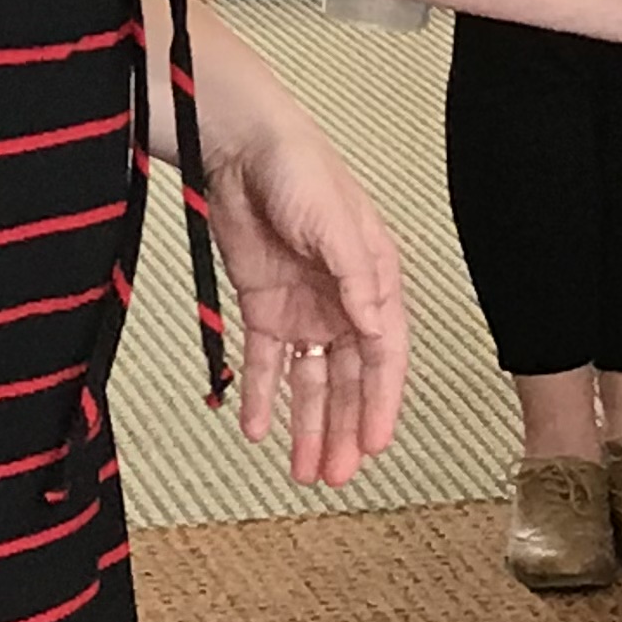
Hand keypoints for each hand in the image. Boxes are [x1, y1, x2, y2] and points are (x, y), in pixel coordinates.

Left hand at [209, 110, 410, 486]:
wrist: (238, 145)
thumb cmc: (300, 170)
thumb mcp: (336, 223)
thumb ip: (357, 279)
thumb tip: (374, 330)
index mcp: (373, 281)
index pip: (383, 355)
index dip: (379, 403)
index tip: (372, 447)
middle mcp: (343, 301)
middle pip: (347, 379)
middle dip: (343, 429)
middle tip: (333, 477)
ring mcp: (303, 306)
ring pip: (310, 380)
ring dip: (308, 424)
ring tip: (303, 472)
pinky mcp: (263, 305)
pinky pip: (266, 362)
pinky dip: (263, 395)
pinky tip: (258, 430)